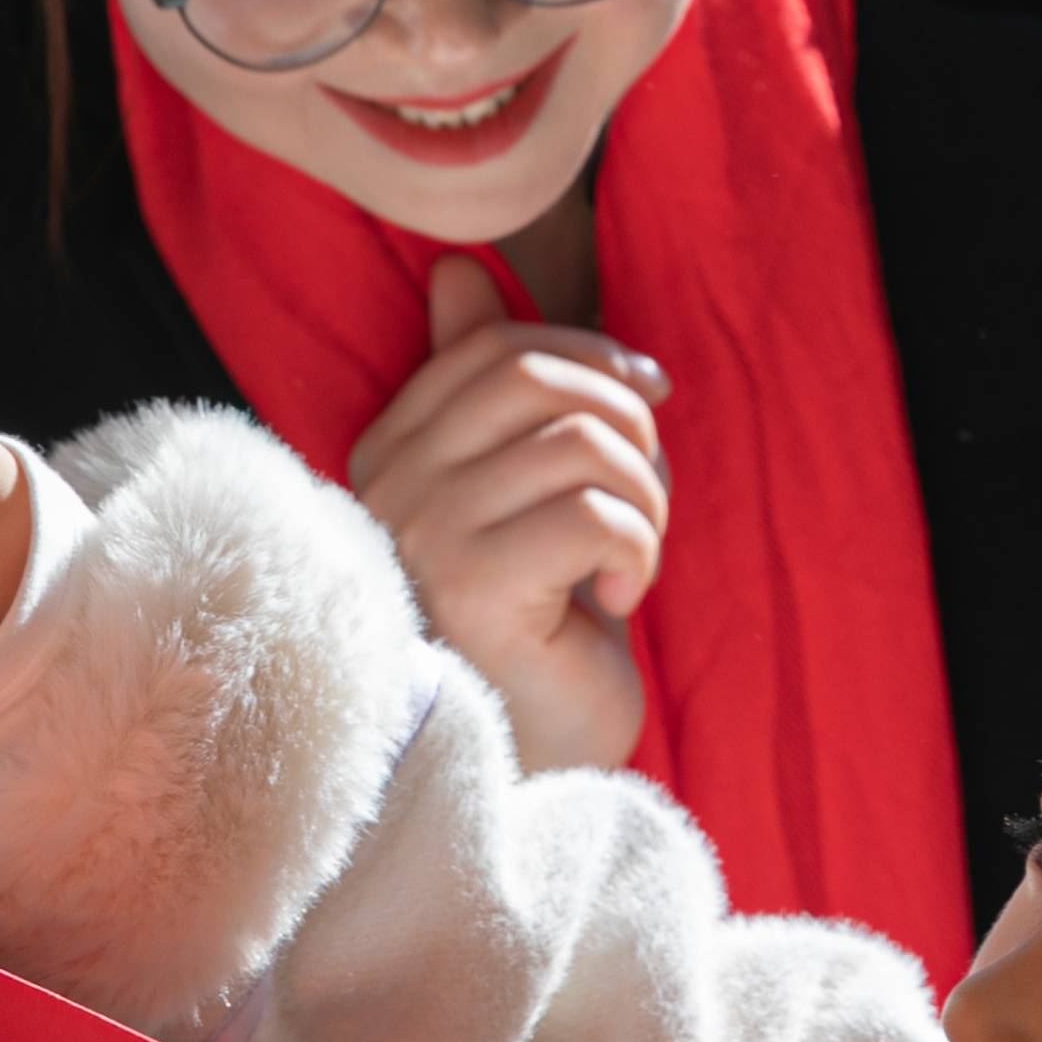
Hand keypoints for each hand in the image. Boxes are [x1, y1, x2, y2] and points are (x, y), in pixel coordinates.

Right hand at [348, 257, 670, 771]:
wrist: (525, 768)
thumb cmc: (527, 634)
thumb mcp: (513, 498)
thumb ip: (488, 391)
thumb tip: (459, 273)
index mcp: (390, 452)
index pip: (496, 346)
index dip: (593, 357)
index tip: (652, 398)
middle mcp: (389, 485)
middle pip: (540, 378)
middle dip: (629, 424)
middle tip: (645, 500)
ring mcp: (423, 535)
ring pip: (582, 444)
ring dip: (645, 500)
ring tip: (631, 562)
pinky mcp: (474, 588)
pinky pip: (594, 514)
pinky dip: (636, 552)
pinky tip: (616, 607)